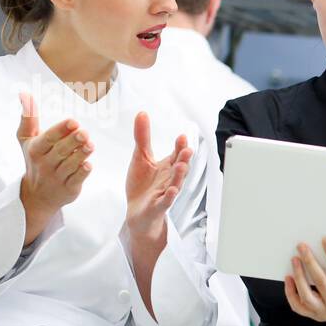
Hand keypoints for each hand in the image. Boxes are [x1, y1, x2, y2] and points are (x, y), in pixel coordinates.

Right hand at [16, 92, 92, 243]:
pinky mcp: (68, 189)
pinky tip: (88, 164)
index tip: (73, 121)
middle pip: (60, 151)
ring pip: (70, 165)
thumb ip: (28, 117)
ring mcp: (56, 178)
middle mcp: (45, 164)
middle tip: (84, 132)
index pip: (48, 138)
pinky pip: (76, 180)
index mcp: (35, 150)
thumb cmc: (34, 160)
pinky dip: (82, 173)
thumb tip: (24, 93)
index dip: (61, 130)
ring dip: (81, 155)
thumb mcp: (26, 139)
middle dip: (73, 141)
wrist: (36, 195)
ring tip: (91, 144)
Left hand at [125, 111, 191, 242]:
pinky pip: (165, 201)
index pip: (177, 154)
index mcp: (167, 167)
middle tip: (187, 149)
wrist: (137, 212)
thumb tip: (142, 113)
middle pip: (179, 168)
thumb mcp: (140, 157)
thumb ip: (143, 136)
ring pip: (175, 183)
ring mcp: (165, 193)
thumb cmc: (142, 186)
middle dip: (184, 159)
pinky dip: (169, 197)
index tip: (182, 137)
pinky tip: (171, 190)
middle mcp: (169, 179)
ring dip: (179, 175)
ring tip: (181, 166)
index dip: (180, 147)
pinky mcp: (158, 206)